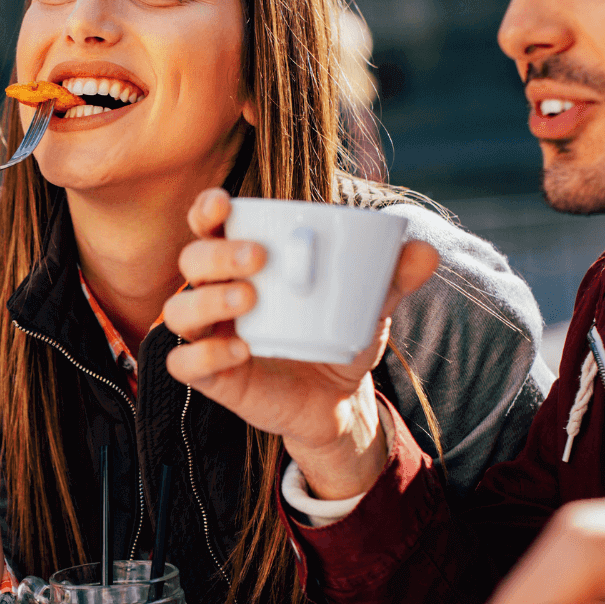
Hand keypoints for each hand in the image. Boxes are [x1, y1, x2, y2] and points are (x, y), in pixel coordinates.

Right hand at [161, 188, 438, 500]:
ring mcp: (210, 335)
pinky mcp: (211, 376)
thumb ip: (392, 277)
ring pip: (179, 309)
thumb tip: (425, 250)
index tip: (225, 203)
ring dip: (207, 299)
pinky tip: (240, 351)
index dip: (207, 209)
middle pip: (191, 260)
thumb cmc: (337, 334)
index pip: (209, 226)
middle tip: (258, 258)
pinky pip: (185, 363)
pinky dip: (206, 355)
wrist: (338, 401)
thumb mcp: (368, 304)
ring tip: (248, 300)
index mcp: (244, 262)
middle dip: (216, 254)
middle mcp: (216, 292)